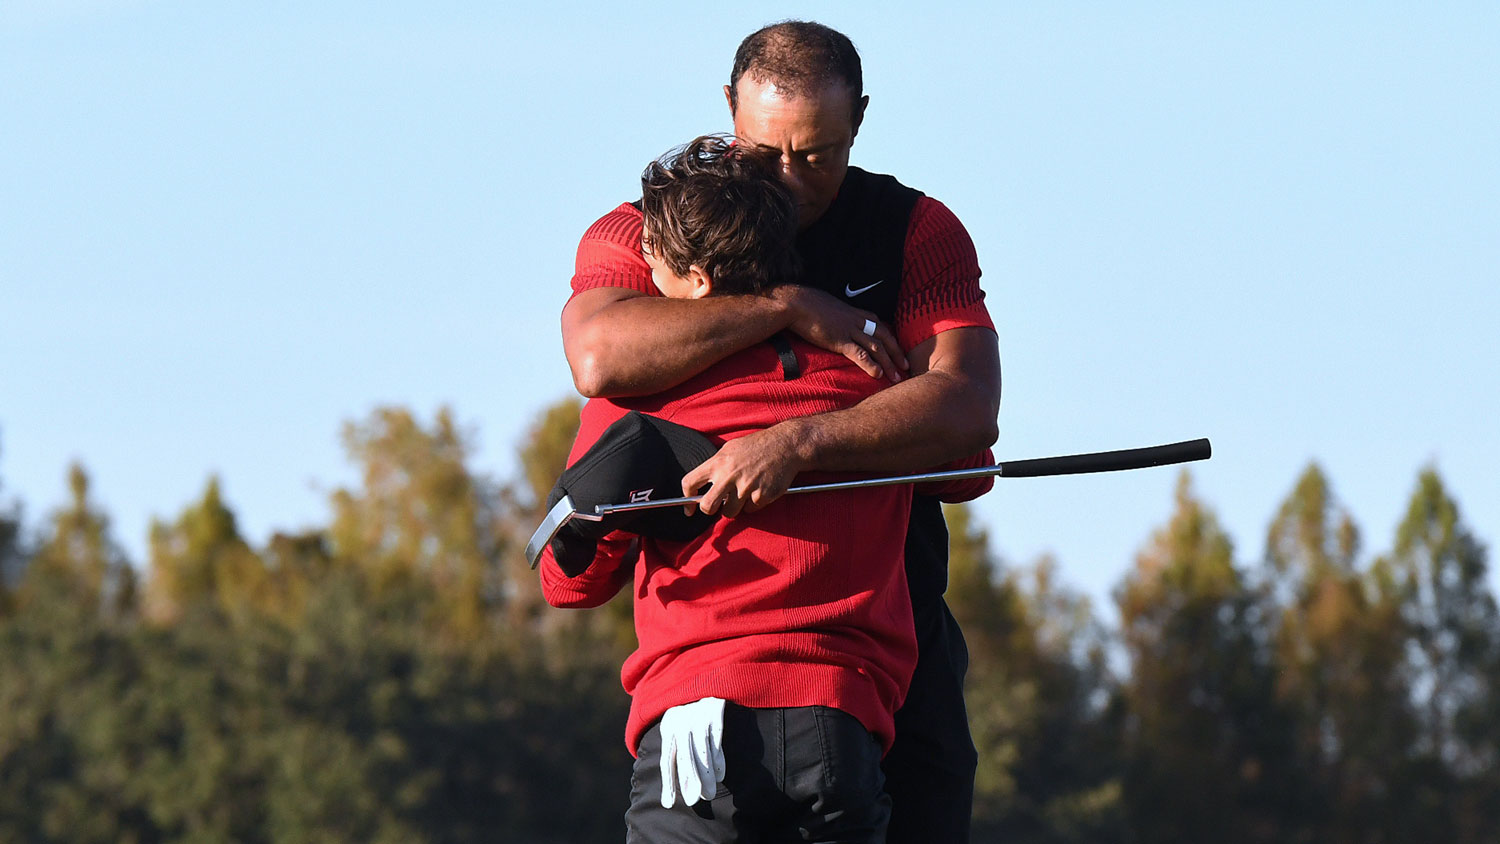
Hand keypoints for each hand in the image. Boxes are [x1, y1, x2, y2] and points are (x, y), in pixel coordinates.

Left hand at [659, 697, 726, 808]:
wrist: (707, 675)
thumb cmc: (692, 711)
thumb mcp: (679, 725)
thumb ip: (677, 749)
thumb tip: (675, 782)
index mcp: (668, 726)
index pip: (668, 758)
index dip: (668, 782)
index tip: (669, 804)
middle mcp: (680, 720)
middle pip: (684, 756)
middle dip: (689, 781)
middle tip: (695, 801)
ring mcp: (698, 715)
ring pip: (701, 751)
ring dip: (706, 775)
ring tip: (710, 793)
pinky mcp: (714, 710)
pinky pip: (715, 739)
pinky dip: (718, 758)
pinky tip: (720, 774)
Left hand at [679, 424, 807, 517]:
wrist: (785, 445)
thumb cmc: (757, 445)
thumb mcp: (730, 448)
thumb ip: (716, 465)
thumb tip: (703, 484)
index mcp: (718, 462)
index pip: (690, 482)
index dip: (686, 498)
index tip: (690, 508)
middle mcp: (729, 476)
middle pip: (708, 506)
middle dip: (710, 510)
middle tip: (717, 506)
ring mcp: (746, 487)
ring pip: (730, 512)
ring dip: (735, 507)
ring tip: (744, 492)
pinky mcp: (761, 496)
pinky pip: (751, 510)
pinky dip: (754, 503)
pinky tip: (760, 489)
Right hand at [771, 286, 907, 381]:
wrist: (797, 303)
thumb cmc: (810, 306)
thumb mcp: (831, 310)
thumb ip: (841, 318)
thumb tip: (840, 325)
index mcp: (857, 313)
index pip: (881, 327)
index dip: (892, 341)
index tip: (898, 352)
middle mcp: (858, 321)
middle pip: (884, 338)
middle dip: (896, 354)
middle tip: (905, 368)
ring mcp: (850, 330)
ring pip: (877, 347)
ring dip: (888, 363)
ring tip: (896, 377)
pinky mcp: (840, 340)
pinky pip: (860, 354)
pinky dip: (870, 365)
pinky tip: (877, 375)